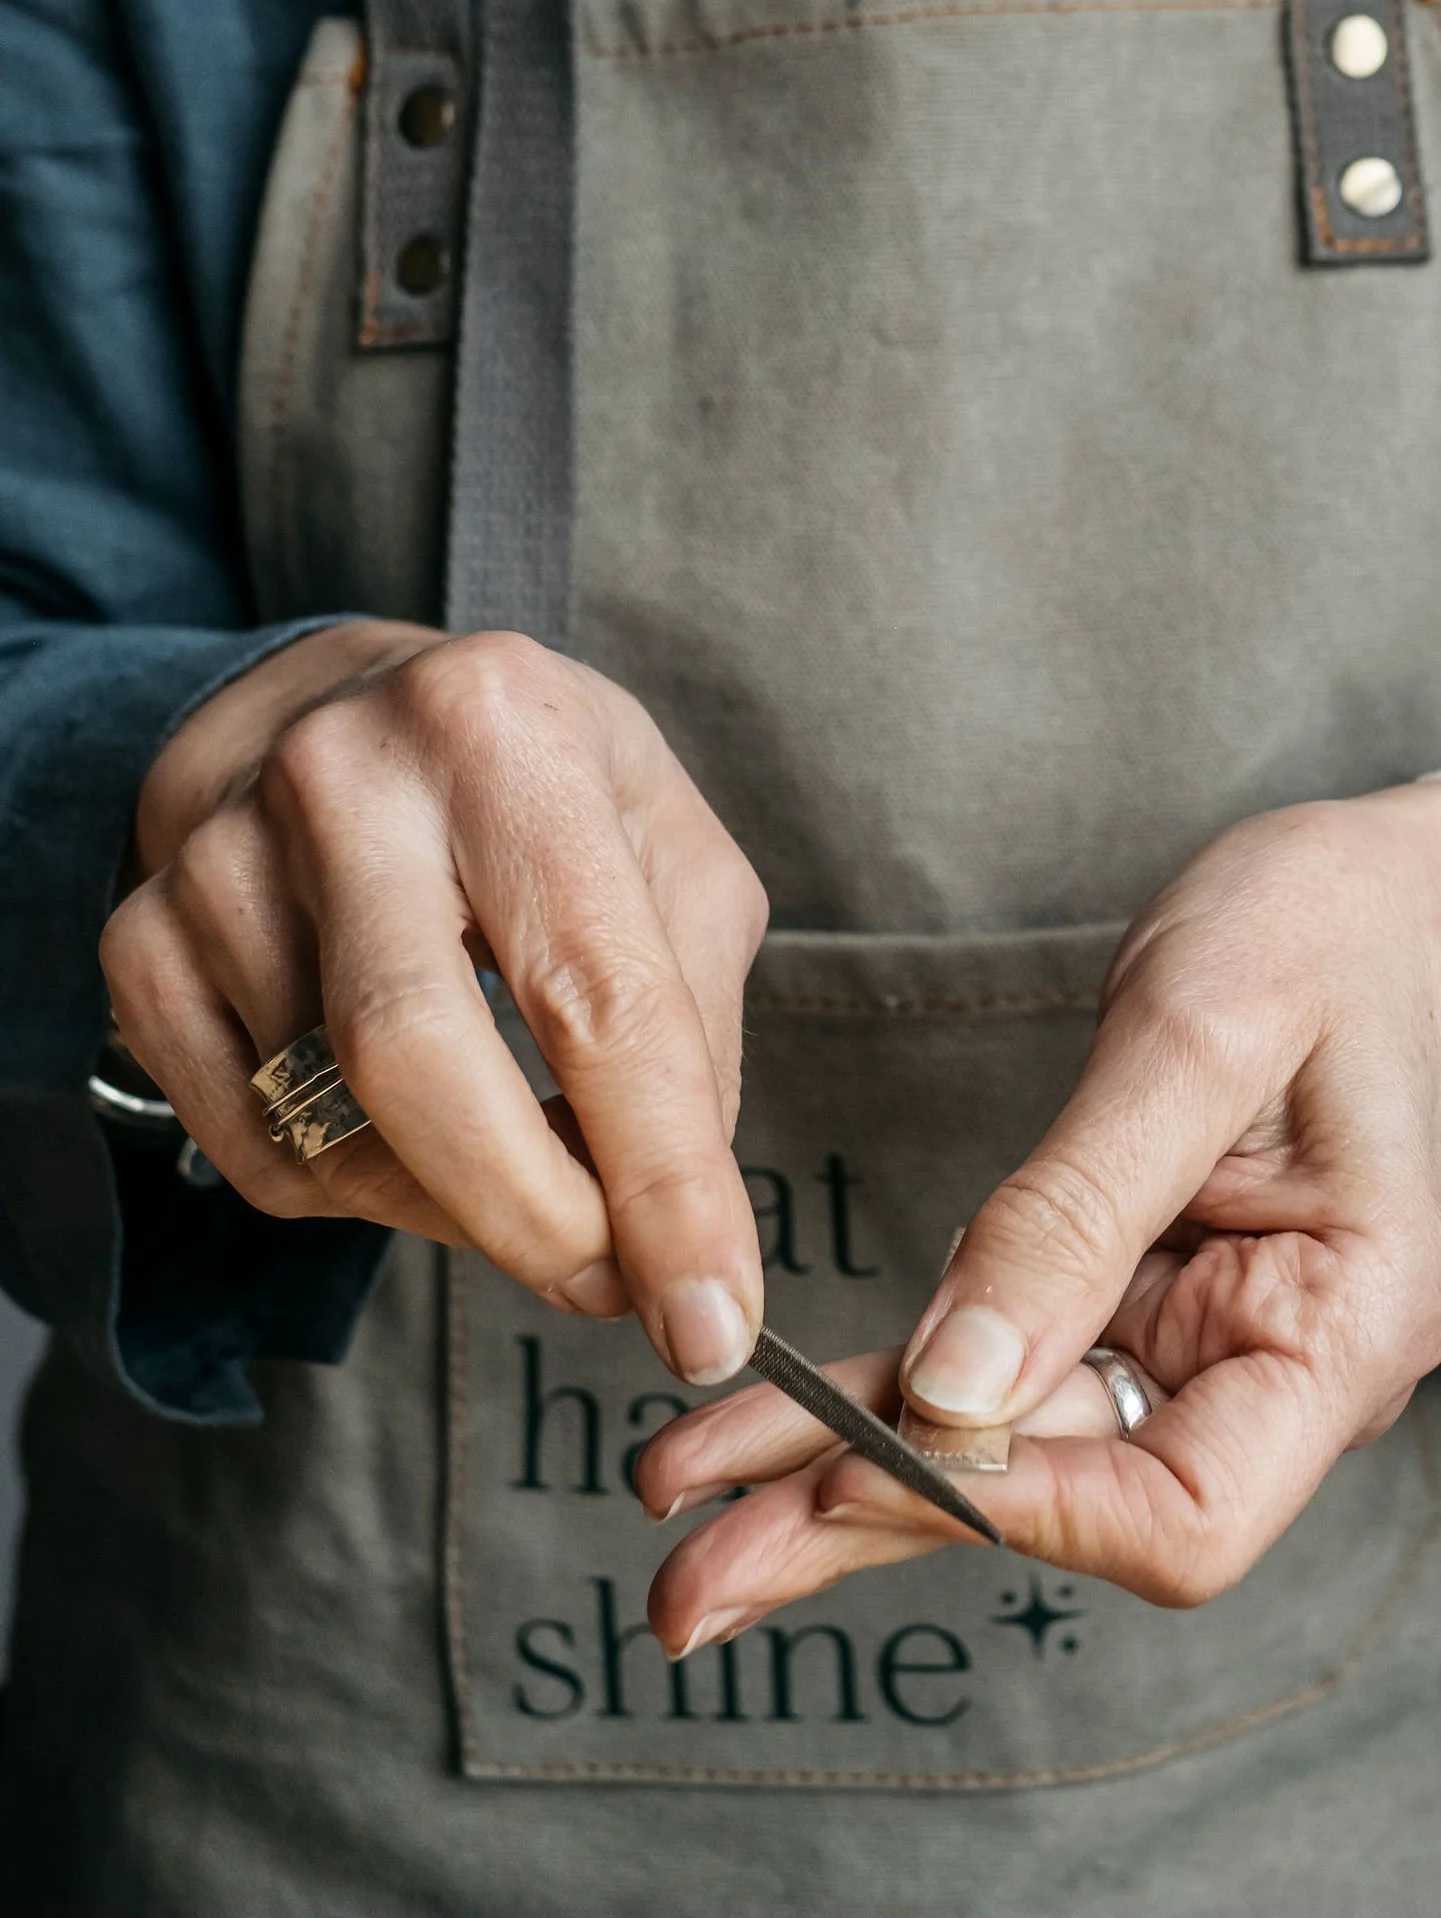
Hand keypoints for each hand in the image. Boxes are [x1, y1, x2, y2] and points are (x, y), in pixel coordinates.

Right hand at [101, 621, 767, 1382]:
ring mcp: (221, 858)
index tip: (713, 1317)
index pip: (595, 993)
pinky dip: (357, 1190)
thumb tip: (681, 1215)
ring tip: (524, 1166)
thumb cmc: (533, 784)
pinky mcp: (143, 940)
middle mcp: (344, 776)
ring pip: (333, 1128)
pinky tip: (412, 1132)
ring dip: (457, 1204)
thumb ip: (694, 1016)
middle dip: (532, 1218)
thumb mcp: (664, 843)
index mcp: (503, 727)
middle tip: (610, 1290)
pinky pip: (254, 1149)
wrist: (340, 707)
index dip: (662, 1178)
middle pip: (416, 1063)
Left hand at [635, 779, 1440, 1643]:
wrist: (1397, 892)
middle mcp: (1275, 1370)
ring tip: (679, 1509)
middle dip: (873, 1531)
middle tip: (690, 1587)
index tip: (872, 1458)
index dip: (1026, 1510)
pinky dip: (881, 1391)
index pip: (1187, 1512)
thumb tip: (957, 1390)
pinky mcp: (1132, 1292)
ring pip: (1008, 1445)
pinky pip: (994, 1363)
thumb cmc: (1333, 930)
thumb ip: (1083, 1208)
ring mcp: (1202, 1339)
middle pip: (1068, 1508)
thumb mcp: (1205, 1029)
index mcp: (1344, 1329)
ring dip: (840, 1479)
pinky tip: (762, 1428)